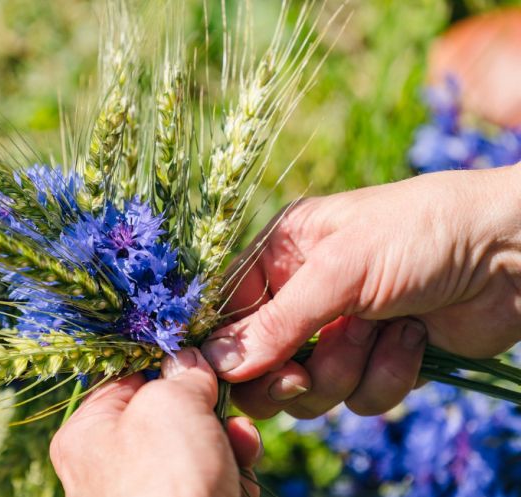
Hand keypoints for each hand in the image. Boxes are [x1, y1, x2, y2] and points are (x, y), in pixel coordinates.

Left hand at [50, 348, 262, 496]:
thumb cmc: (167, 478)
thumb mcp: (169, 402)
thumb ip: (179, 372)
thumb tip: (189, 359)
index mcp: (89, 432)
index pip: (128, 376)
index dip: (168, 361)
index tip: (200, 354)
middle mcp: (113, 463)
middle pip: (170, 410)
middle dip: (207, 407)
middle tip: (224, 405)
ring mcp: (150, 489)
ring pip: (199, 442)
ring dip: (227, 440)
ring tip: (239, 448)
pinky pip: (213, 474)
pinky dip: (232, 472)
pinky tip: (240, 478)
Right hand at [201, 164, 520, 418]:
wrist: (511, 254)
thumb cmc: (420, 233)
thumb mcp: (339, 269)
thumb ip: (276, 322)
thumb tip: (218, 363)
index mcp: (283, 256)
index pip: (231, 312)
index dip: (231, 347)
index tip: (238, 372)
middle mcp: (304, 296)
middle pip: (264, 364)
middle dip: (291, 372)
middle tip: (303, 373)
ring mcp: (341, 332)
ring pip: (311, 389)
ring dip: (349, 368)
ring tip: (382, 328)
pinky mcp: (379, 362)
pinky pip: (359, 398)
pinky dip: (388, 375)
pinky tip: (413, 337)